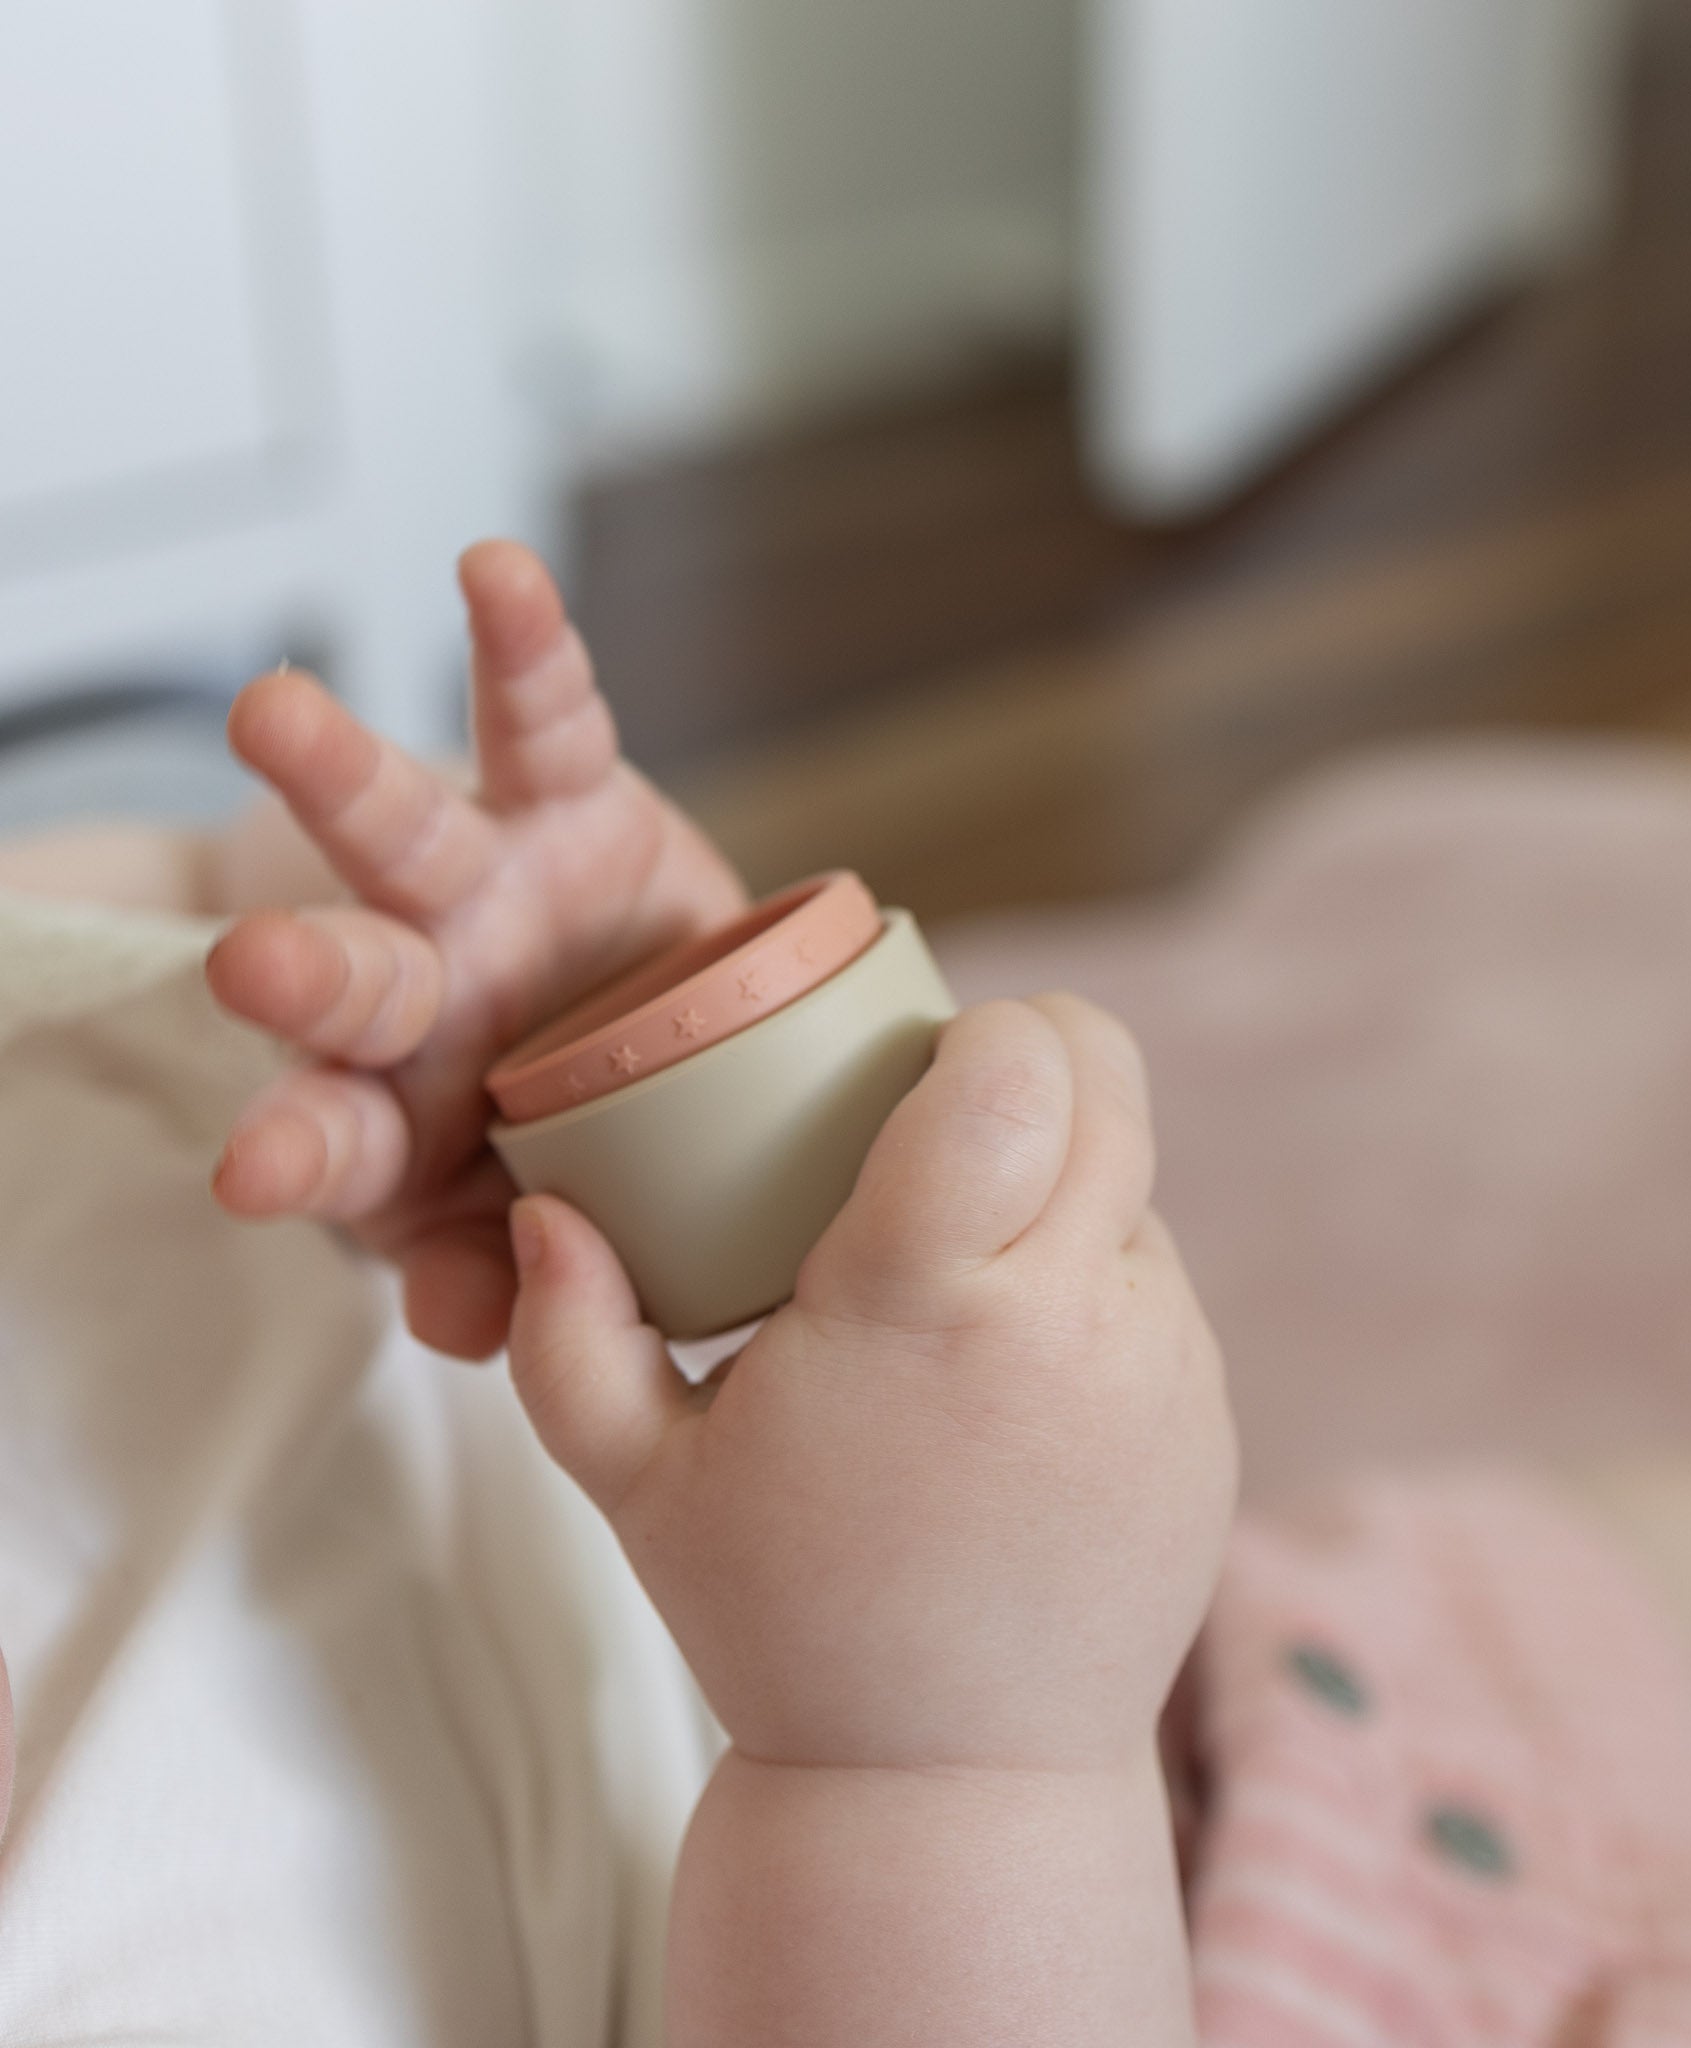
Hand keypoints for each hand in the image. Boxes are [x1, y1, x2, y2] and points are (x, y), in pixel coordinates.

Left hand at [206, 542, 746, 1358]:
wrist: (649, 1018)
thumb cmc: (577, 1134)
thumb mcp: (541, 1219)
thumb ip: (500, 1281)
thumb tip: (467, 1322)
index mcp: (408, 1122)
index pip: (338, 1141)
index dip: (304, 1151)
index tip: (259, 1171)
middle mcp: (429, 996)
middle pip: (358, 985)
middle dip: (309, 975)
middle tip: (256, 963)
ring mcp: (488, 887)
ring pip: (406, 832)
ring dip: (341, 775)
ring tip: (274, 711)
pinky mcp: (565, 798)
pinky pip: (543, 716)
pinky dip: (522, 647)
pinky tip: (496, 574)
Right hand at [506, 993, 1238, 1774]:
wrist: (957, 1786)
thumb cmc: (782, 1625)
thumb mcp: (636, 1485)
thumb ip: (566, 1336)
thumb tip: (547, 1206)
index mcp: (926, 1306)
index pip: (1013, 1068)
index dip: (980, 1028)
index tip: (918, 1060)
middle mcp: (1074, 1318)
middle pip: (1106, 1075)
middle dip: (1034, 1052)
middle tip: (949, 1111)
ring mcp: (1164, 1367)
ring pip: (1134, 1175)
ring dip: (1060, 1173)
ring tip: (966, 1267)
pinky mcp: (1211, 1415)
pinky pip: (1156, 1278)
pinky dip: (1093, 1273)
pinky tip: (1014, 1369)